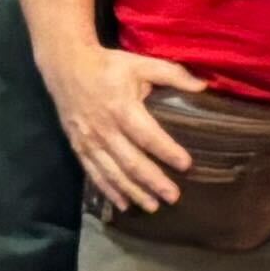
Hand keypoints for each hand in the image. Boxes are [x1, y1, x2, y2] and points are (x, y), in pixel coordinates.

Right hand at [43, 41, 210, 218]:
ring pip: (113, 173)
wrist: (66, 67)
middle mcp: (104, 129)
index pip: (148, 135)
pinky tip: (123, 204)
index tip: (187, 165)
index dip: (167, 151)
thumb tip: (203, 86)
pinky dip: (109, 190)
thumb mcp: (141, 64)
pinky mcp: (79, 147)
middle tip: (174, 196)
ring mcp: (89, 141)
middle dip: (153, 181)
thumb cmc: (109, 66)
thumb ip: (173, 74)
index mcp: (122, 108)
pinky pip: (94, 174)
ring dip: (133, 191)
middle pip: (131, 161)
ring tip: (153, 206)